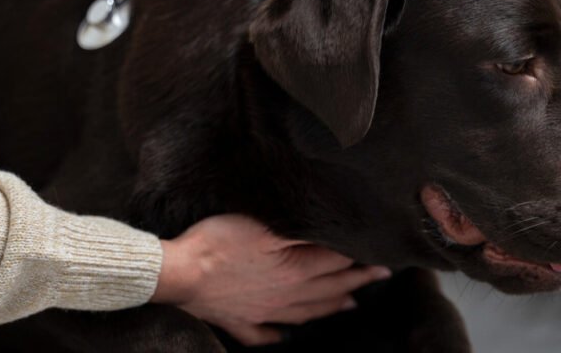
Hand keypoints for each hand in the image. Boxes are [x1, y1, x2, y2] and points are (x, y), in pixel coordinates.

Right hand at [152, 214, 391, 345]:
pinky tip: (284, 335)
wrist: (179, 273)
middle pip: (329, 289)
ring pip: (306, 312)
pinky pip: (264, 334)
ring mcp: (263, 312)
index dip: (360, 256)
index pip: (337, 262)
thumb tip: (333, 232)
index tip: (380, 252)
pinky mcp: (239, 320)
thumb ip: (301, 230)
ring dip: (331, 307)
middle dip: (357, 281)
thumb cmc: (218, 243)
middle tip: (380, 276)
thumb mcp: (265, 226)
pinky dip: (278, 334)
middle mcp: (286, 295)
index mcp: (296, 270)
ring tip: (350, 304)